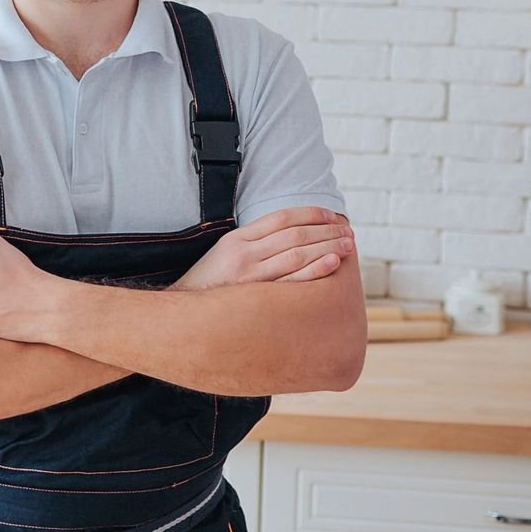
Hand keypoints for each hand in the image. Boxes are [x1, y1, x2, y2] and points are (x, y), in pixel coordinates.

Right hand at [172, 207, 353, 291]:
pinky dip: (315, 269)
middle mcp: (243, 254)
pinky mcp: (255, 297)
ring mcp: (249, 275)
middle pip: (294, 235)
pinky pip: (291, 280)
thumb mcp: (224, 255)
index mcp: (236, 239)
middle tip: (348, 231)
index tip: (331, 215)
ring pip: (297, 254)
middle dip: (326, 230)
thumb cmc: (209, 286)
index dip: (310, 214)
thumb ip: (253, 244)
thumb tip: (292, 237)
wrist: (182, 317)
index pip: (280, 218)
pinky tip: (332, 263)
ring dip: (327, 247)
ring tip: (348, 245)